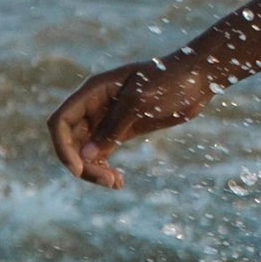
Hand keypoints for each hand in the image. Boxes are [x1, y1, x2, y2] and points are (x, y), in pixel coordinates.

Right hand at [47, 53, 214, 189]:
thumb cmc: (170, 81)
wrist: (198, 78)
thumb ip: (113, 126)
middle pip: (72, 140)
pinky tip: (119, 182)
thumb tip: (85, 155)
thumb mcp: (140, 101)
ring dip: (93, 169)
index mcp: (94, 92)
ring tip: (114, 183)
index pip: (62, 121)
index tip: (78, 169)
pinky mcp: (124, 130)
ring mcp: (109, 119)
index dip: (62, 146)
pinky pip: (103, 153)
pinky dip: (105, 168)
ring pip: (86, 150)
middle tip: (106, 181)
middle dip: (81, 163)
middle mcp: (96, 106)